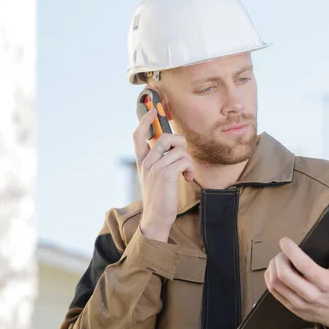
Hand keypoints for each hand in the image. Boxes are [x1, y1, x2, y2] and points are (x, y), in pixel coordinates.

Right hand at [133, 109, 195, 242]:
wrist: (156, 218)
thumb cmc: (159, 198)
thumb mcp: (154, 177)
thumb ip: (158, 162)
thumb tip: (172, 149)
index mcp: (142, 161)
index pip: (138, 135)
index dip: (145, 120)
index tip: (153, 110)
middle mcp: (146, 162)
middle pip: (166, 137)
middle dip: (181, 144)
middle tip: (184, 158)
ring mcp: (155, 168)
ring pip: (179, 150)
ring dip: (188, 161)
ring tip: (187, 173)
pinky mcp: (166, 174)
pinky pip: (184, 160)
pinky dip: (190, 168)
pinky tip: (187, 178)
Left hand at [264, 237, 328, 328]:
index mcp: (325, 283)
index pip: (303, 265)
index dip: (291, 251)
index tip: (285, 241)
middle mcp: (311, 294)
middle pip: (284, 275)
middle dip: (279, 259)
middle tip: (282, 253)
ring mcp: (299, 303)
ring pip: (275, 283)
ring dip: (272, 267)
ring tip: (278, 260)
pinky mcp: (291, 307)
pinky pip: (273, 291)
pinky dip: (269, 277)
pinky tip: (274, 270)